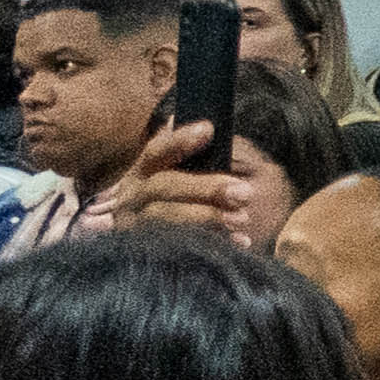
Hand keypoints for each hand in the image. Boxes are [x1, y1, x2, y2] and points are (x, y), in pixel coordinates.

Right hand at [93, 123, 246, 241]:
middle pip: (164, 186)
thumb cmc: (183, 201)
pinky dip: (211, 243)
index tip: (209, 129)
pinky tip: (239, 242)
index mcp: (144, 171)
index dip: (180, 140)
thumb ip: (194, 157)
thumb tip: (207, 127)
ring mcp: (136, 224)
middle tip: (245, 193)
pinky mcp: (147, 250)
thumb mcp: (185, 176)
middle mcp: (134, 195)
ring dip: (207, 217)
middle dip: (206, 188)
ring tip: (242, 219)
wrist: (154, 251)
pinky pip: (178, 247)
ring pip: (167, 218)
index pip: (157, 151)